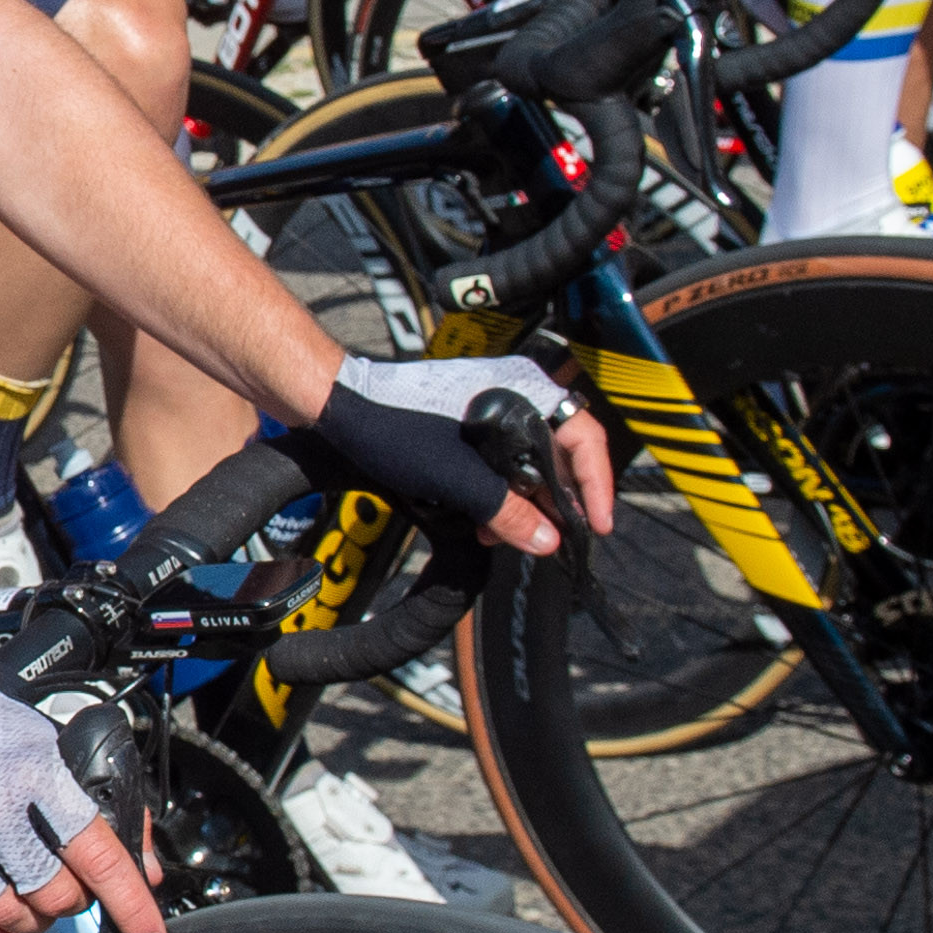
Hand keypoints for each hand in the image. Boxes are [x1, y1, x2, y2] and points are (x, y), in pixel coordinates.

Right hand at [0, 658, 163, 932]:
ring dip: (33, 923)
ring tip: (35, 912)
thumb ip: (98, 806)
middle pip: (54, 894)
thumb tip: (143, 868)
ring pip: (8, 913)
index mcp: (35, 774)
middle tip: (68, 893)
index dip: (131, 905)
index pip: (99, 856)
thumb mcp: (48, 745)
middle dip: (72, 903)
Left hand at [308, 355, 609, 551]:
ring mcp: (489, 406)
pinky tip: (480, 520)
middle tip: (542, 541)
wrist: (336, 405)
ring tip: (497, 536)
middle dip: (550, 502)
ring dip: (519, 503)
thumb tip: (549, 543)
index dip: (596, 485)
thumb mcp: (458, 479)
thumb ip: (507, 512)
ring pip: (526, 462)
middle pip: (558, 454)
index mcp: (525, 390)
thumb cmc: (393, 426)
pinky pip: (497, 461)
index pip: (585, 438)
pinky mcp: (465, 421)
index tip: (595, 525)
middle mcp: (515, 392)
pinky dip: (495, 491)